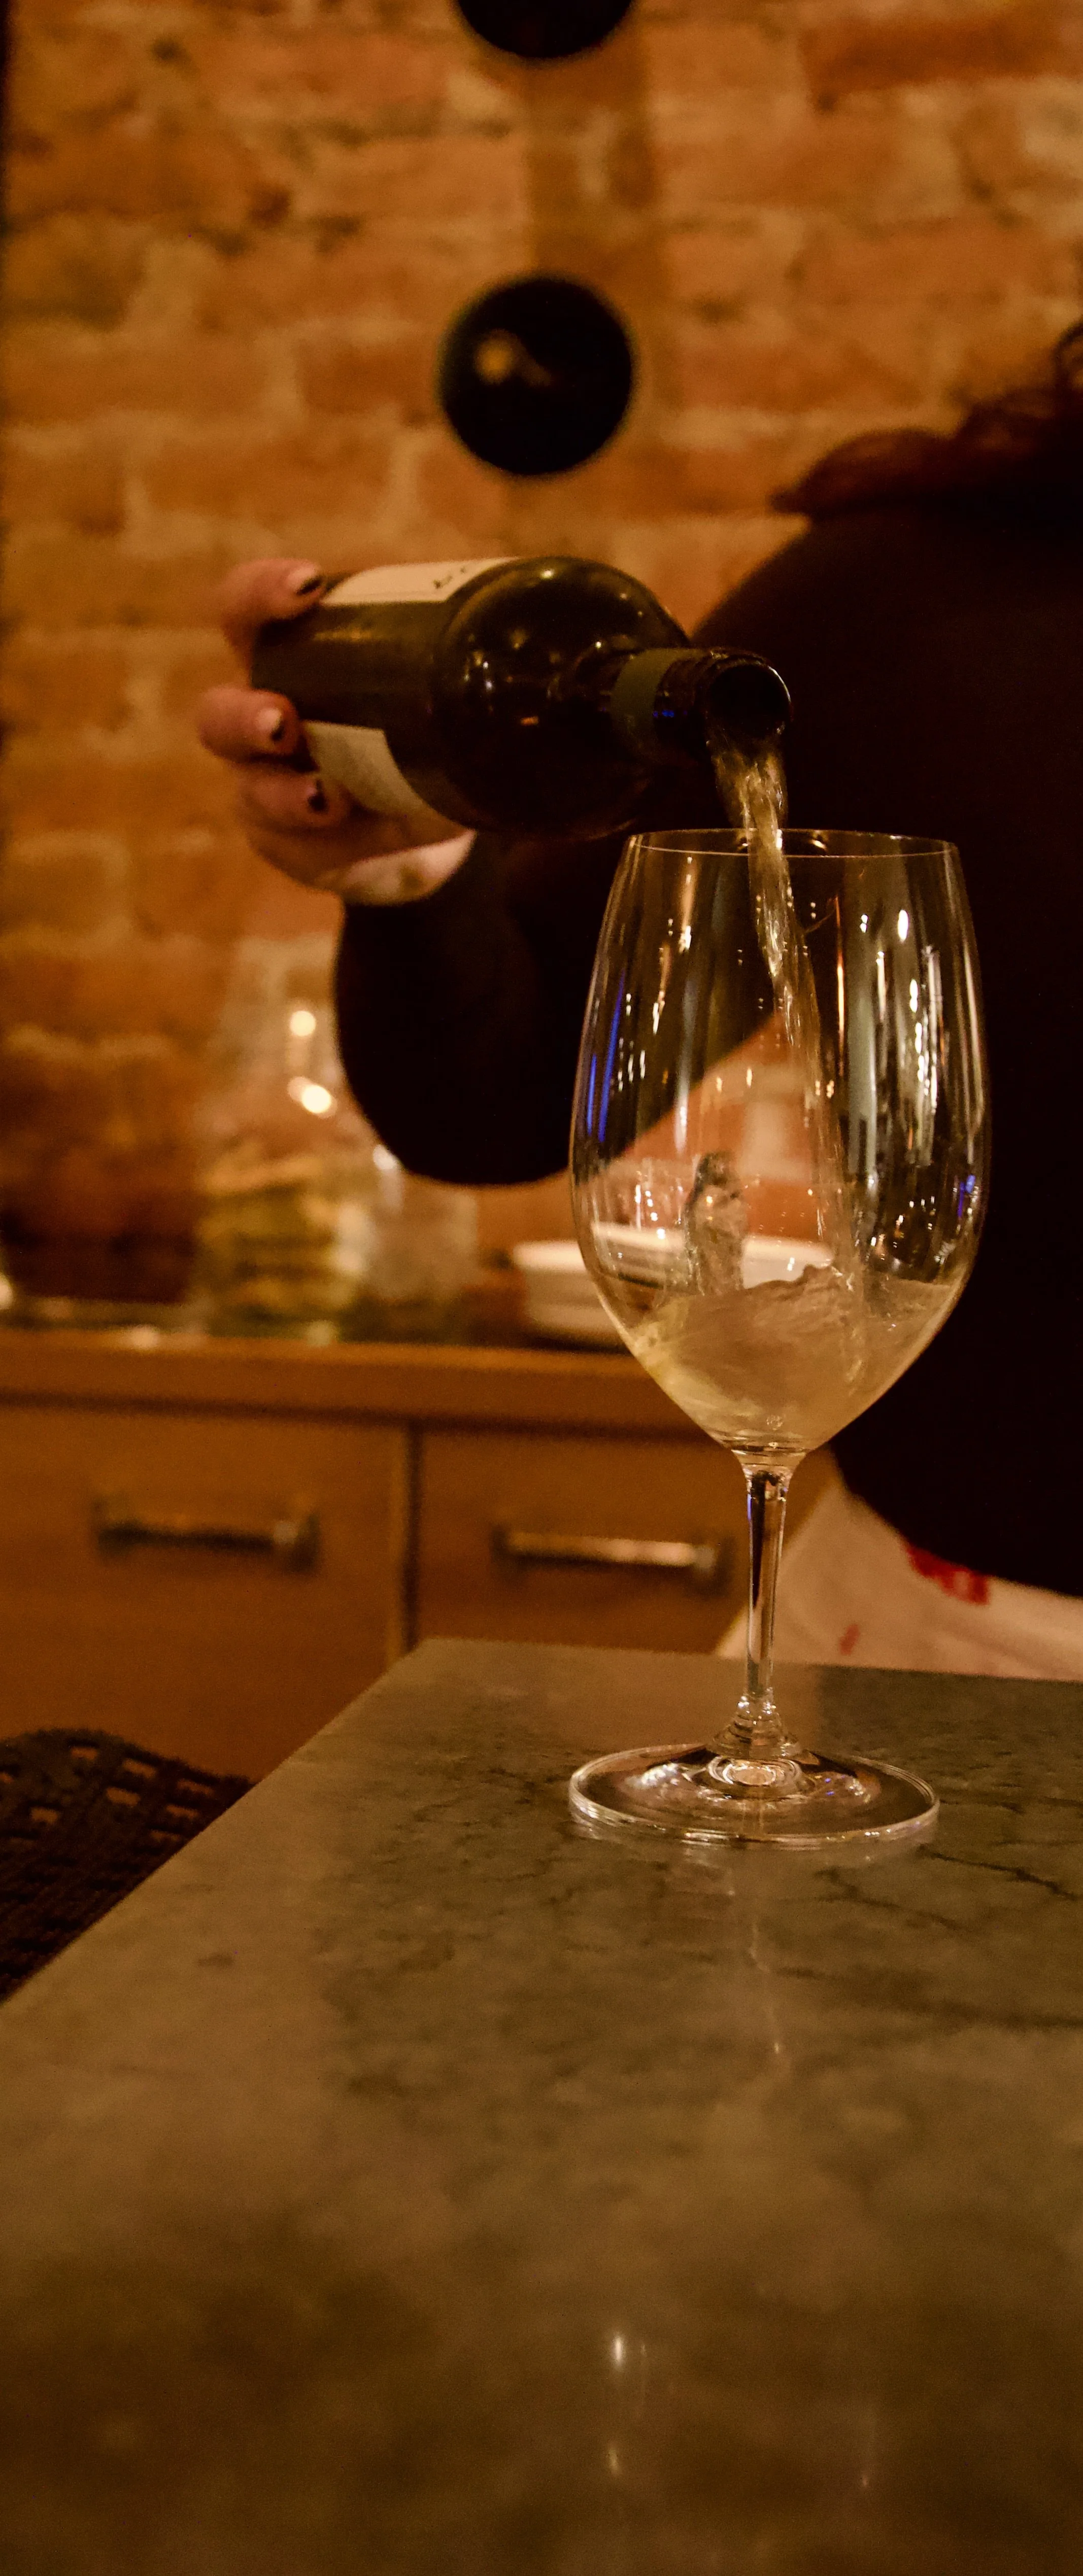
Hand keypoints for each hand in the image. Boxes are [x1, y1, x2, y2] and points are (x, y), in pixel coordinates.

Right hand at [197, 558, 462, 899]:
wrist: (427, 829)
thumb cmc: (422, 729)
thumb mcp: (443, 686)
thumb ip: (479, 651)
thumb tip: (579, 626)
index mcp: (286, 662)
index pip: (245, 614)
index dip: (260, 595)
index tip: (309, 587)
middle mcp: (261, 725)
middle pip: (220, 715)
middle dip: (245, 719)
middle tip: (285, 723)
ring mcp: (268, 794)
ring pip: (251, 794)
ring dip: (283, 796)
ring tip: (327, 798)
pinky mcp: (296, 852)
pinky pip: (303, 852)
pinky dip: (341, 843)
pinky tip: (369, 832)